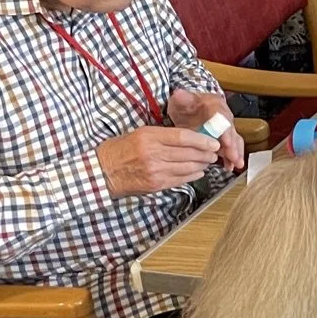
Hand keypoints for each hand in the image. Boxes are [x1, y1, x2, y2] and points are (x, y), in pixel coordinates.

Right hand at [97, 126, 219, 196]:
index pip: (184, 137)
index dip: (202, 140)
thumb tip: (189, 137)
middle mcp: (154, 154)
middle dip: (206, 153)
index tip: (213, 141)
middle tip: (214, 152)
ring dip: (202, 165)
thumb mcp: (140, 133)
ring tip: (208, 161)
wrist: (102, 172)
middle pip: (189, 153)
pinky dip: (193, 175)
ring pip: (188, 167)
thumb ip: (163, 135)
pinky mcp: (156, 184)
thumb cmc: (120, 150)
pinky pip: (181, 179)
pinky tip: (198, 172)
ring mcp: (156, 171)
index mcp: (150, 137)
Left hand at [166, 88, 244, 169]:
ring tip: (236, 165)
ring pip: (234, 140)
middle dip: (233, 146)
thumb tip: (179, 94)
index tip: (226, 142)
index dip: (225, 131)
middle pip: (231, 131)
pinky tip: (230, 166)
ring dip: (235, 153)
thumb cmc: (186, 104)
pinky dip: (231, 157)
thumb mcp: (182, 100)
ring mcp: (224, 128)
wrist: (188, 107)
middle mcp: (224, 117)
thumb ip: (182, 98)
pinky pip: (230, 147)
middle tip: (234, 158)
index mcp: (215, 105)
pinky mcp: (223, 138)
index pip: (222, 118)